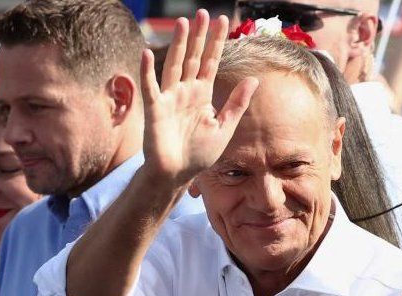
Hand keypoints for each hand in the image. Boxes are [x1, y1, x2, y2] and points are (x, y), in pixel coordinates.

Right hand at [141, 9, 258, 184]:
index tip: (224, 21)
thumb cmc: (199, 154)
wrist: (178, 174)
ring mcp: (169, 98)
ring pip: (175, 66)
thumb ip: (237, 103)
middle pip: (193, 58)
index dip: (216, 42)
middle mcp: (185, 91)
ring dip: (178, 45)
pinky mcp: (155, 110)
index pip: (211, 62)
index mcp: (202, 95)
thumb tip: (254, 79)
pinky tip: (147, 52)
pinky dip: (147, 71)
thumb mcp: (225, 127)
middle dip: (199, 36)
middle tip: (204, 13)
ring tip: (183, 23)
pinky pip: (151, 87)